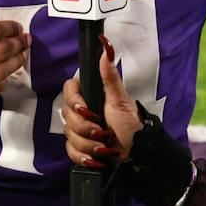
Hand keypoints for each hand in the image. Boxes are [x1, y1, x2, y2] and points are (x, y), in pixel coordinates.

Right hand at [61, 36, 142, 165]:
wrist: (138, 154)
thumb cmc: (131, 124)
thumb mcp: (120, 99)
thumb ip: (109, 75)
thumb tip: (106, 46)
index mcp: (91, 97)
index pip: (69, 90)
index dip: (75, 101)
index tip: (87, 110)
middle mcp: (83, 112)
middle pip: (67, 116)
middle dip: (86, 129)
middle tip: (103, 133)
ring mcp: (80, 131)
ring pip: (69, 136)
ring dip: (88, 145)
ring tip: (105, 148)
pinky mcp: (80, 149)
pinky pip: (70, 152)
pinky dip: (83, 157)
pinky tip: (96, 159)